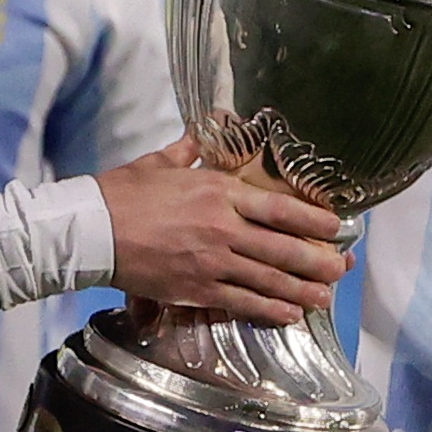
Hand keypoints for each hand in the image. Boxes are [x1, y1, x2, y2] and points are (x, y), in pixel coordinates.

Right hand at [94, 136, 346, 324]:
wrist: (90, 230)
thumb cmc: (124, 193)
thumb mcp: (162, 161)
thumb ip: (194, 145)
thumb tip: (215, 117)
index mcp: (217, 192)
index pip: (279, 207)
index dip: (313, 219)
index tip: (337, 226)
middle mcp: (222, 228)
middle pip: (283, 249)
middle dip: (318, 262)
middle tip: (341, 269)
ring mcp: (210, 262)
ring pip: (268, 280)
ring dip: (301, 291)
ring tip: (323, 297)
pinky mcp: (195, 289)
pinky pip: (241, 302)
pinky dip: (268, 309)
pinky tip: (287, 314)